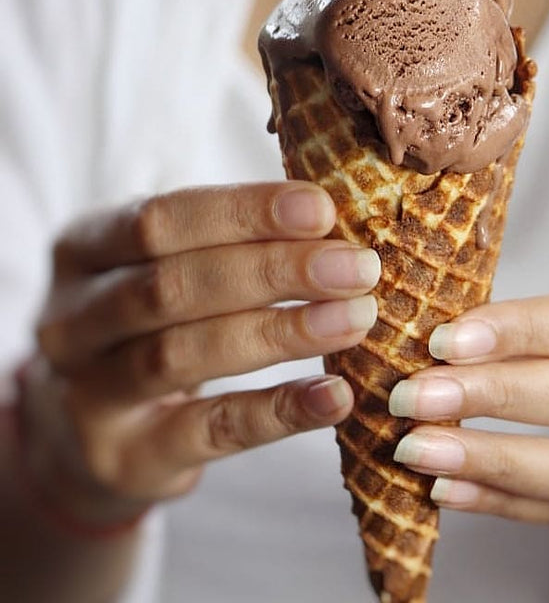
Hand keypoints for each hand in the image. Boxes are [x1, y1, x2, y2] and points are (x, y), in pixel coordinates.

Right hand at [22, 182, 379, 525]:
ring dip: (282, 333)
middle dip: (275, 271)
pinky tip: (334, 394)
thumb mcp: (167, 270)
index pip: (160, 220)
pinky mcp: (126, 458)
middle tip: (357, 268)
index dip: (244, 213)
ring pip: (184, 354)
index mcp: (82, 251)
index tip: (323, 210)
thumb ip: (231, 244)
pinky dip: (277, 411)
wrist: (90, 431)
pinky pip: (209, 430)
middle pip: (173, 286)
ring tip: (355, 318)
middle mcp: (70, 320)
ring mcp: (87, 395)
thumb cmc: (154, 324)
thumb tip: (335, 228)